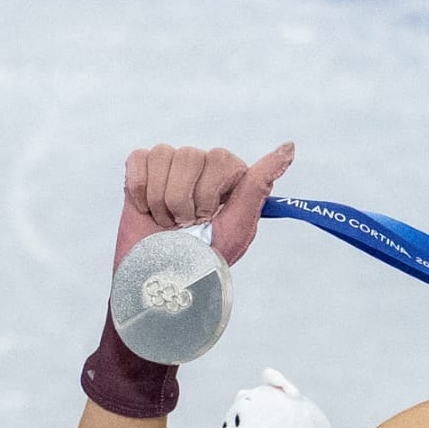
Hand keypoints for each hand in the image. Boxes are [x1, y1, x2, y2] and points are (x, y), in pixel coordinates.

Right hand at [113, 142, 295, 269]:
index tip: (209, 219)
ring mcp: (172, 164)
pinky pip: (139, 160)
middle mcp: (203, 165)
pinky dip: (140, 193)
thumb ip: (259, 184)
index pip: (220, 159)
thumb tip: (289, 147)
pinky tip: (147, 211)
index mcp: (230, 175)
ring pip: (164, 155)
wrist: (161, 280)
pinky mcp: (141, 167)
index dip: (209, 194)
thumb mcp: (238, 225)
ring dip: (161, 201)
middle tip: (185, 226)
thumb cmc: (204, 258)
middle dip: (184, 201)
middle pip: (190, 156)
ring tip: (166, 222)